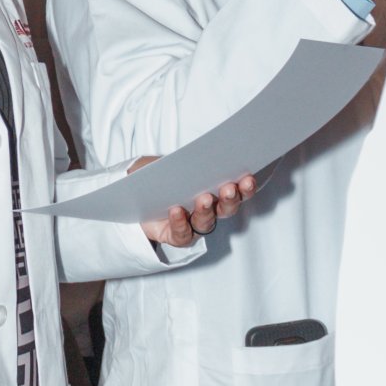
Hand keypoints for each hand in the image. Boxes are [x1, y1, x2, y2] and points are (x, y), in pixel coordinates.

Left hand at [133, 162, 257, 246]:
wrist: (135, 196)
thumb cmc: (159, 177)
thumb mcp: (170, 162)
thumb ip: (185, 158)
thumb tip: (199, 150)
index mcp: (214, 190)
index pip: (238, 191)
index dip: (247, 187)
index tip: (249, 176)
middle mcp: (208, 210)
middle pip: (226, 208)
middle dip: (231, 198)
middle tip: (230, 188)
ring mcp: (193, 225)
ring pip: (206, 222)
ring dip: (206, 210)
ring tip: (204, 199)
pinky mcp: (176, 236)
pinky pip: (182, 234)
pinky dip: (180, 223)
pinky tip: (176, 211)